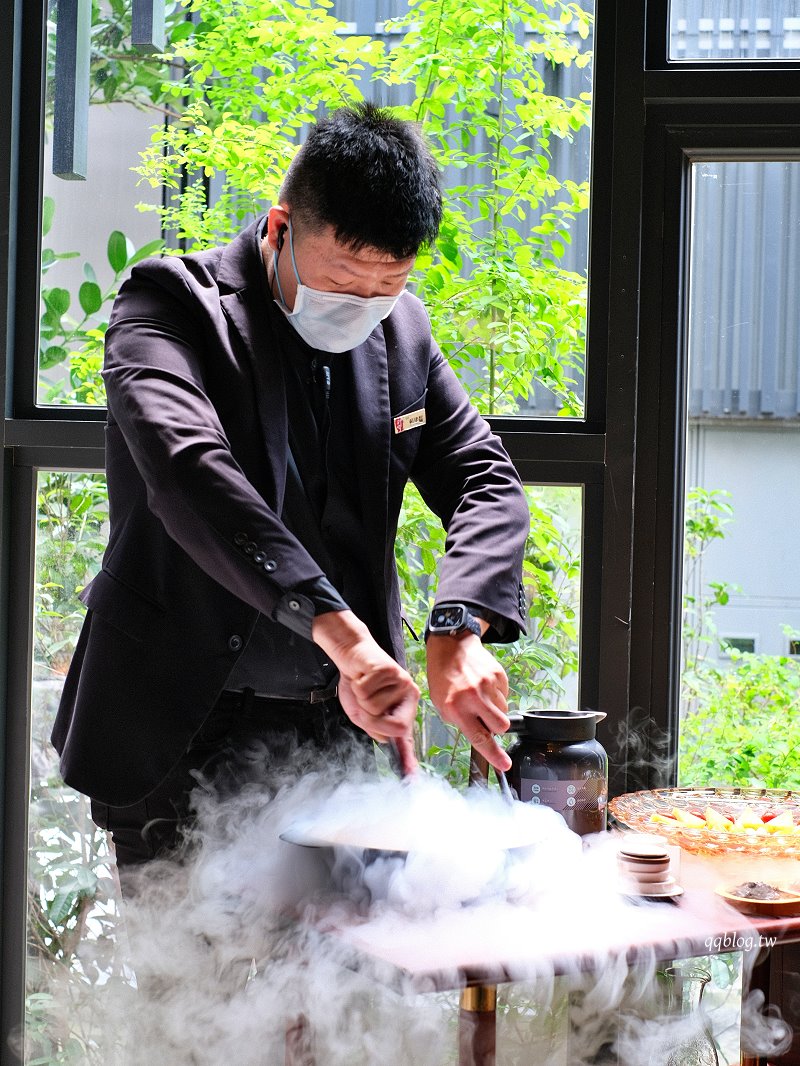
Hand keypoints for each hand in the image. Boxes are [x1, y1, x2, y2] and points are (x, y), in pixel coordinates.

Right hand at [312, 611, 418, 774]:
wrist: (351, 655)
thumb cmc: (357, 683)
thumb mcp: (362, 712)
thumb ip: (375, 728)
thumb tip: (387, 742)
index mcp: (403, 709)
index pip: (405, 737)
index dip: (407, 759)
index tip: (411, 778)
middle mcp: (408, 697)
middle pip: (392, 727)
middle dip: (371, 719)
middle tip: (364, 703)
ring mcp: (403, 684)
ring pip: (376, 708)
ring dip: (361, 698)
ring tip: (363, 685)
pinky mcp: (392, 671)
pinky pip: (368, 691)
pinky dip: (358, 685)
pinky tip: (363, 675)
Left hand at [426, 632, 510, 771]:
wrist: (451, 646)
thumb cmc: (443, 677)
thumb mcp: (441, 704)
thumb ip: (460, 722)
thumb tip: (481, 735)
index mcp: (456, 707)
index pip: (479, 738)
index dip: (494, 755)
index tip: (505, 765)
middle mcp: (473, 697)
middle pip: (501, 727)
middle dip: (497, 728)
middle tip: (485, 718)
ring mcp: (488, 685)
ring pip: (504, 711)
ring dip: (495, 709)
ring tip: (479, 697)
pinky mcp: (498, 675)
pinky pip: (506, 695)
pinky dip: (497, 695)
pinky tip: (483, 686)